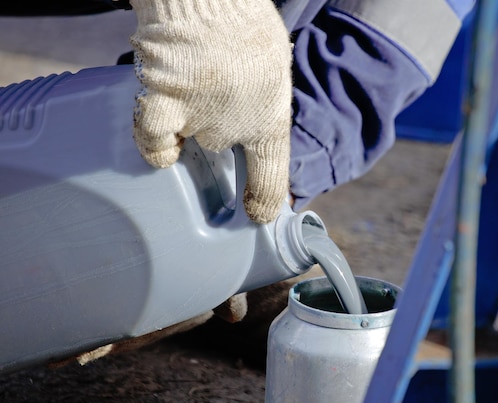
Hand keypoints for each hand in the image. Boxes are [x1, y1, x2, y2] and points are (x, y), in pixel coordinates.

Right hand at [129, 0, 292, 222]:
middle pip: (220, 146)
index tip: (259, 215)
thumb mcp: (273, 65)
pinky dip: (155, 138)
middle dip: (218, 123)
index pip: (270, 175)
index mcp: (270, 118)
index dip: (265, 200)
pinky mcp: (162, 106)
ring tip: (189, 86)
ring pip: (188, 139)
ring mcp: (198, 122)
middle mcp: (236, 128)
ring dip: (186, 120)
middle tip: (216, 89)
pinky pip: (154, 140)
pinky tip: (160, 121)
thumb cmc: (243, 21)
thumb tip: (251, 113)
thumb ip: (263, 98)